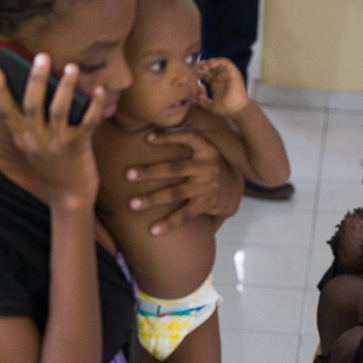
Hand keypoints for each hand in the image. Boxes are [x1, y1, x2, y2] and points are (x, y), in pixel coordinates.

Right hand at [0, 54, 106, 202]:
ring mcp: (56, 145)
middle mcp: (35, 141)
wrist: (69, 195)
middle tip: (41, 57)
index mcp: (22, 138)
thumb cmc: (52, 165)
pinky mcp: (77, 148)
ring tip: (72, 68)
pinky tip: (99, 91)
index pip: (6, 111)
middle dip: (36, 80)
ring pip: (59, 111)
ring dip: (66, 87)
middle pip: (32, 106)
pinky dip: (95, 106)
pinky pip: (87, 123)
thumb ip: (31, 124)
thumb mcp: (33, 147)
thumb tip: (38, 87)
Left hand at [126, 129, 241, 233]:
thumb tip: (150, 132)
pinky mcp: (208, 203)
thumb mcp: (203, 151)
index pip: (188, 137)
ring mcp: (208, 186)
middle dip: (150, 172)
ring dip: (152, 199)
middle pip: (175, 168)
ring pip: (176, 193)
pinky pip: (185, 215)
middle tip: (128, 174)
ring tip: (132, 204)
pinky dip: (168, 223)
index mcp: (207, 149)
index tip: (147, 138)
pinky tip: (153, 230)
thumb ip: (185, 143)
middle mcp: (208, 166)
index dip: (169, 136)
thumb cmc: (208, 166)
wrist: (234, 189)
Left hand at [196, 58, 250, 116]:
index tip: (190, 75)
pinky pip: (225, 62)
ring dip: (209, 62)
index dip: (198, 73)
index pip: (205, 75)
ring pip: (217, 63)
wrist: (237, 110)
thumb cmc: (225, 109)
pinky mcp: (233, 72)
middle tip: (194, 67)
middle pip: (210, 67)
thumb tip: (196, 96)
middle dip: (202, 66)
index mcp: (215, 84)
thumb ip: (202, 101)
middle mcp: (221, 78)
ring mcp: (227, 75)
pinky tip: (210, 65)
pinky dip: (217, 61)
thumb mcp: (210, 105)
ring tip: (202, 66)